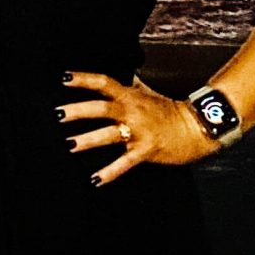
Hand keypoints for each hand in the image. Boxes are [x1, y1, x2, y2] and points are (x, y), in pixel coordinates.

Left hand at [59, 71, 217, 185]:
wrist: (196, 127)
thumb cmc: (169, 110)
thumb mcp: (148, 93)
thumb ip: (131, 86)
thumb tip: (124, 75)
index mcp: (130, 95)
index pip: (103, 82)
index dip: (83, 79)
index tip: (63, 78)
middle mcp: (132, 111)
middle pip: (101, 108)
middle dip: (78, 111)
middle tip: (57, 113)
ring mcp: (139, 131)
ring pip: (109, 134)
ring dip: (88, 139)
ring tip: (69, 144)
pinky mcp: (146, 150)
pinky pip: (125, 162)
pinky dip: (109, 172)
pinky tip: (95, 179)